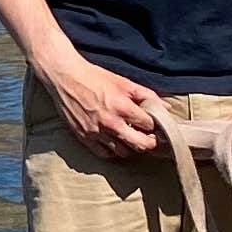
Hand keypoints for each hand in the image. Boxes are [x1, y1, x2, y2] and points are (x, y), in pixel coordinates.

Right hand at [41, 56, 167, 154]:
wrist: (65, 78)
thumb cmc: (95, 77)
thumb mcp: (123, 82)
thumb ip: (146, 95)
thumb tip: (166, 106)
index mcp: (122, 107)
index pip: (149, 125)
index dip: (155, 125)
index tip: (156, 124)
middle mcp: (110, 123)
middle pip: (140, 145)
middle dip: (150, 143)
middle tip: (150, 139)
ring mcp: (96, 132)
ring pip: (123, 152)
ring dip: (131, 147)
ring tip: (132, 139)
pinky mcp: (84, 137)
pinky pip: (104, 154)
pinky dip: (112, 151)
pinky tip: (115, 143)